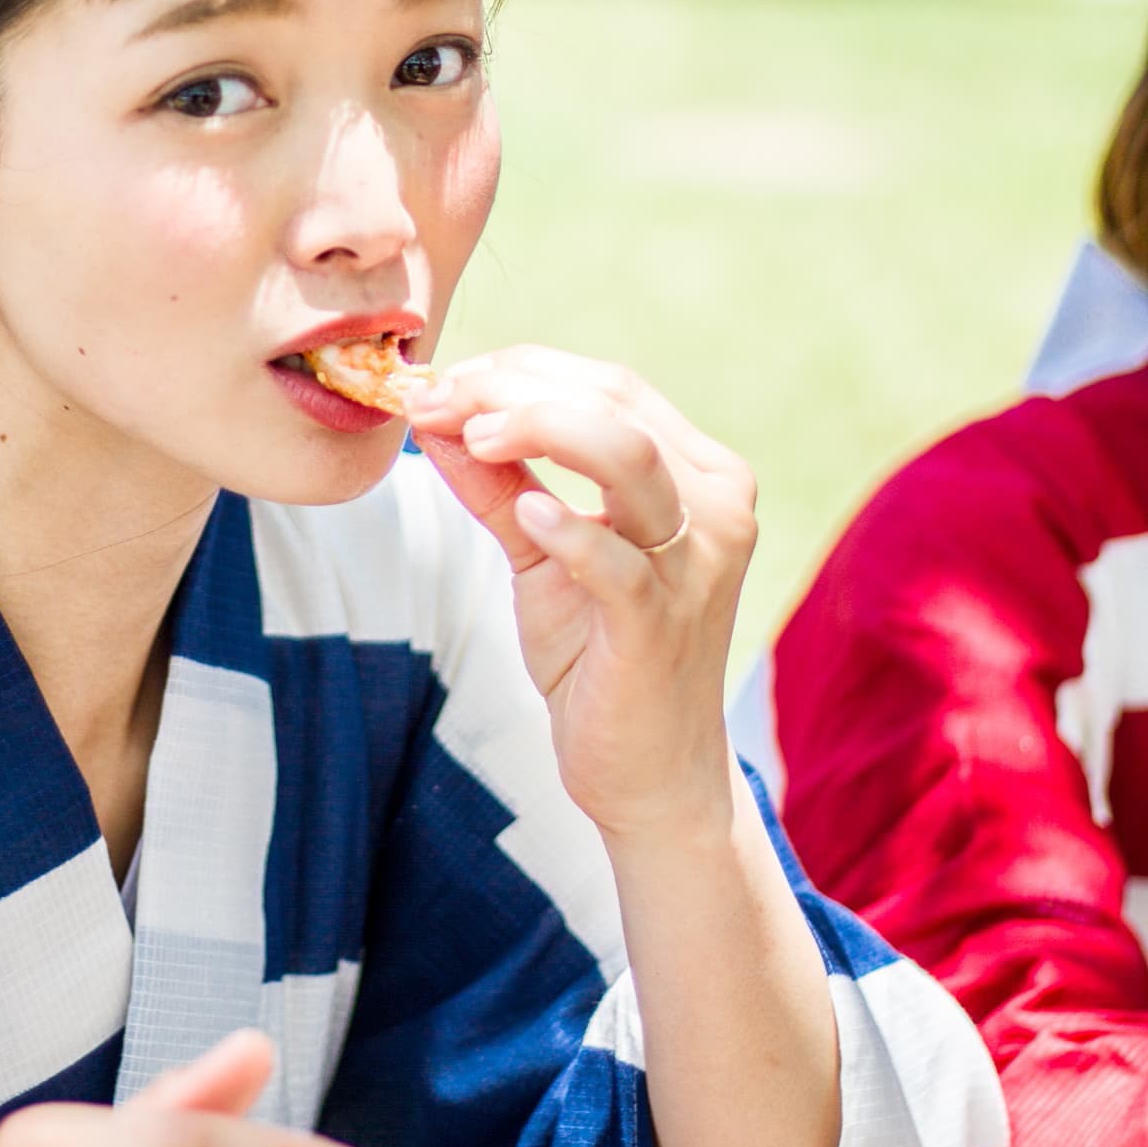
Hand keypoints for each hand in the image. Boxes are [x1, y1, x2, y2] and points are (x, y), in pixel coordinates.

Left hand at [407, 347, 755, 840]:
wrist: (651, 776)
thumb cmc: (602, 658)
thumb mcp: (541, 554)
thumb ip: (495, 483)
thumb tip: (433, 414)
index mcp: (698, 474)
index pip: (610, 386)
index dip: (519, 370)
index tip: (442, 383)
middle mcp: (715, 505)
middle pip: (613, 402)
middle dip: (510, 389)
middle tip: (434, 400)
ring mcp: (695, 565)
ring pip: (627, 454)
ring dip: (537, 428)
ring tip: (470, 436)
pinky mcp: (661, 625)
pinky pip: (617, 562)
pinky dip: (566, 527)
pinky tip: (525, 513)